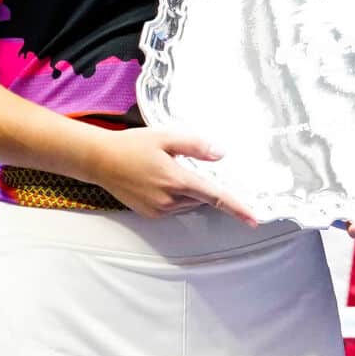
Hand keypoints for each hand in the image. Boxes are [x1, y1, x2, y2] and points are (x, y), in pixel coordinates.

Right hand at [83, 125, 258, 222]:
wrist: (99, 160)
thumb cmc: (132, 145)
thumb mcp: (165, 136)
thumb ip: (195, 145)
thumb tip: (221, 154)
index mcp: (177, 180)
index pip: (215, 197)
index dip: (236, 207)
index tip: (254, 219)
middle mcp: (170, 200)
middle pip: (201, 198)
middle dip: (202, 185)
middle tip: (185, 164)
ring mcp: (159, 210)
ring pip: (188, 204)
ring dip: (188, 191)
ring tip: (166, 168)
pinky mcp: (150, 214)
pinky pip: (173, 208)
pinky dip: (174, 196)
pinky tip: (158, 179)